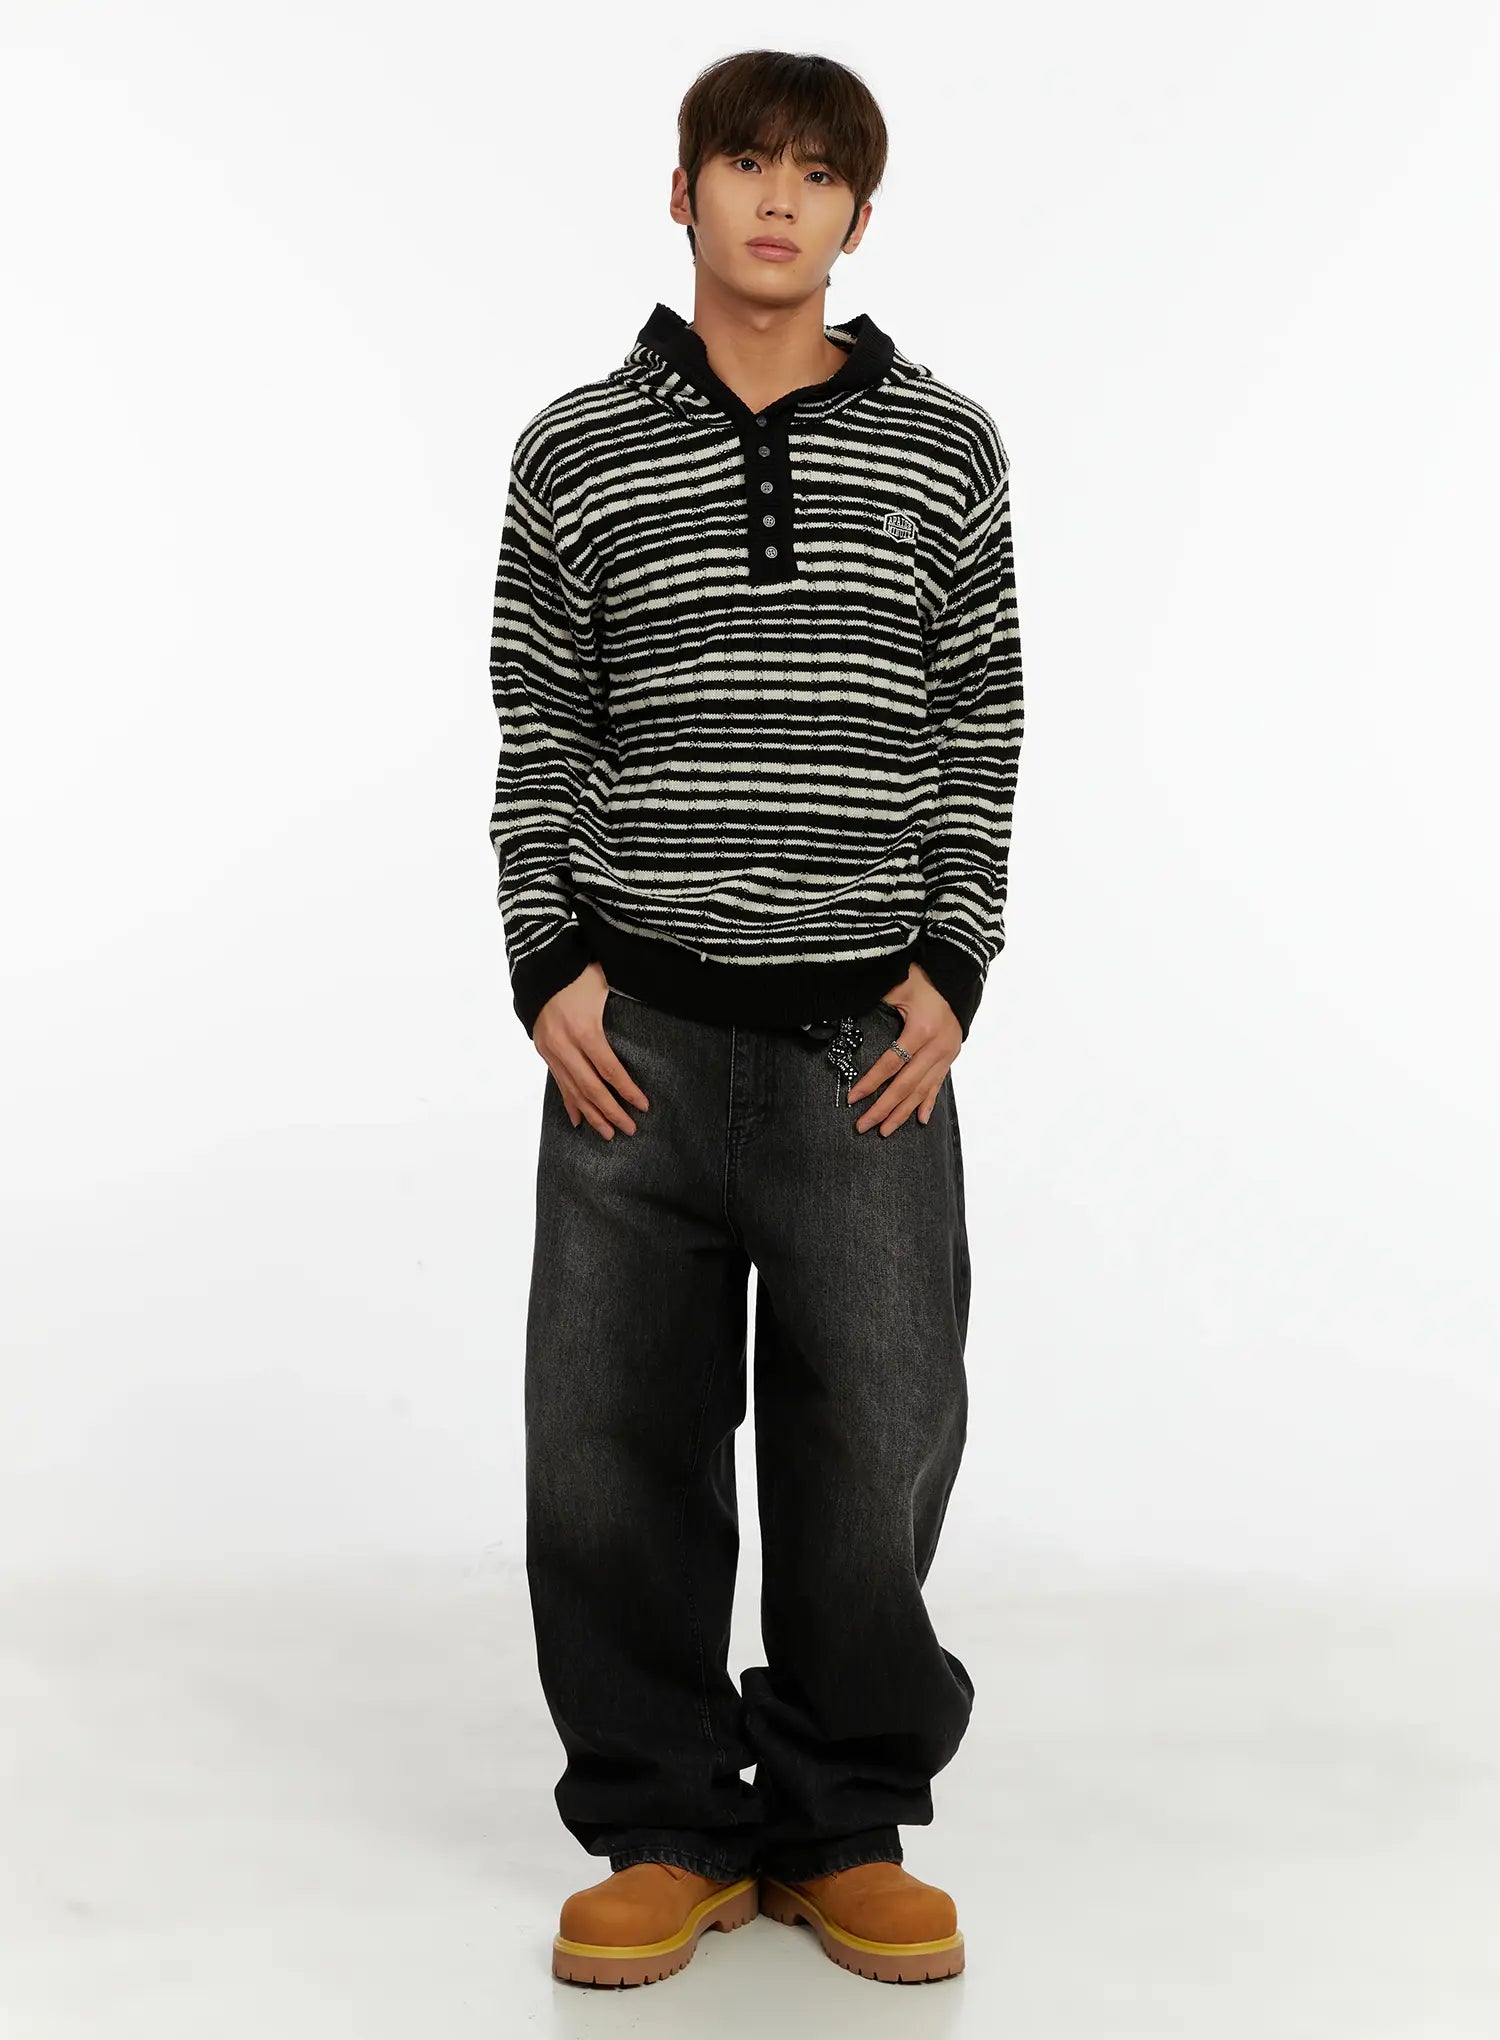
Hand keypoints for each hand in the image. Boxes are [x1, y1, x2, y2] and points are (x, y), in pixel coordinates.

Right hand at [533, 964, 650, 1138]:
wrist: (539, 966)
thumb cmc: (578, 972)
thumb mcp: (605, 985)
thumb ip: (626, 1004)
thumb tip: (653, 1013)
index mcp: (584, 1030)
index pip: (609, 1070)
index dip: (627, 1091)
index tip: (643, 1105)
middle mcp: (565, 1046)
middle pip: (591, 1088)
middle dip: (612, 1112)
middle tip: (630, 1129)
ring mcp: (552, 1051)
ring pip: (573, 1091)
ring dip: (591, 1115)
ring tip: (607, 1134)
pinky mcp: (544, 1052)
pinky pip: (559, 1084)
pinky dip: (570, 1103)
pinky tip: (578, 1121)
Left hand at [846, 964, 960, 1134]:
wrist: (956, 975)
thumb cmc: (924, 978)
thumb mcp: (898, 985)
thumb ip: (877, 1002)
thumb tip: (842, 1012)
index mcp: (921, 1029)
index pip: (890, 1064)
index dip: (870, 1083)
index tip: (852, 1099)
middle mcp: (937, 1046)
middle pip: (906, 1085)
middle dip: (883, 1108)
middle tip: (864, 1126)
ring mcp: (946, 1053)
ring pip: (922, 1090)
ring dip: (902, 1113)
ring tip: (885, 1130)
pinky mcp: (951, 1055)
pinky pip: (938, 1084)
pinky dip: (928, 1103)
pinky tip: (920, 1120)